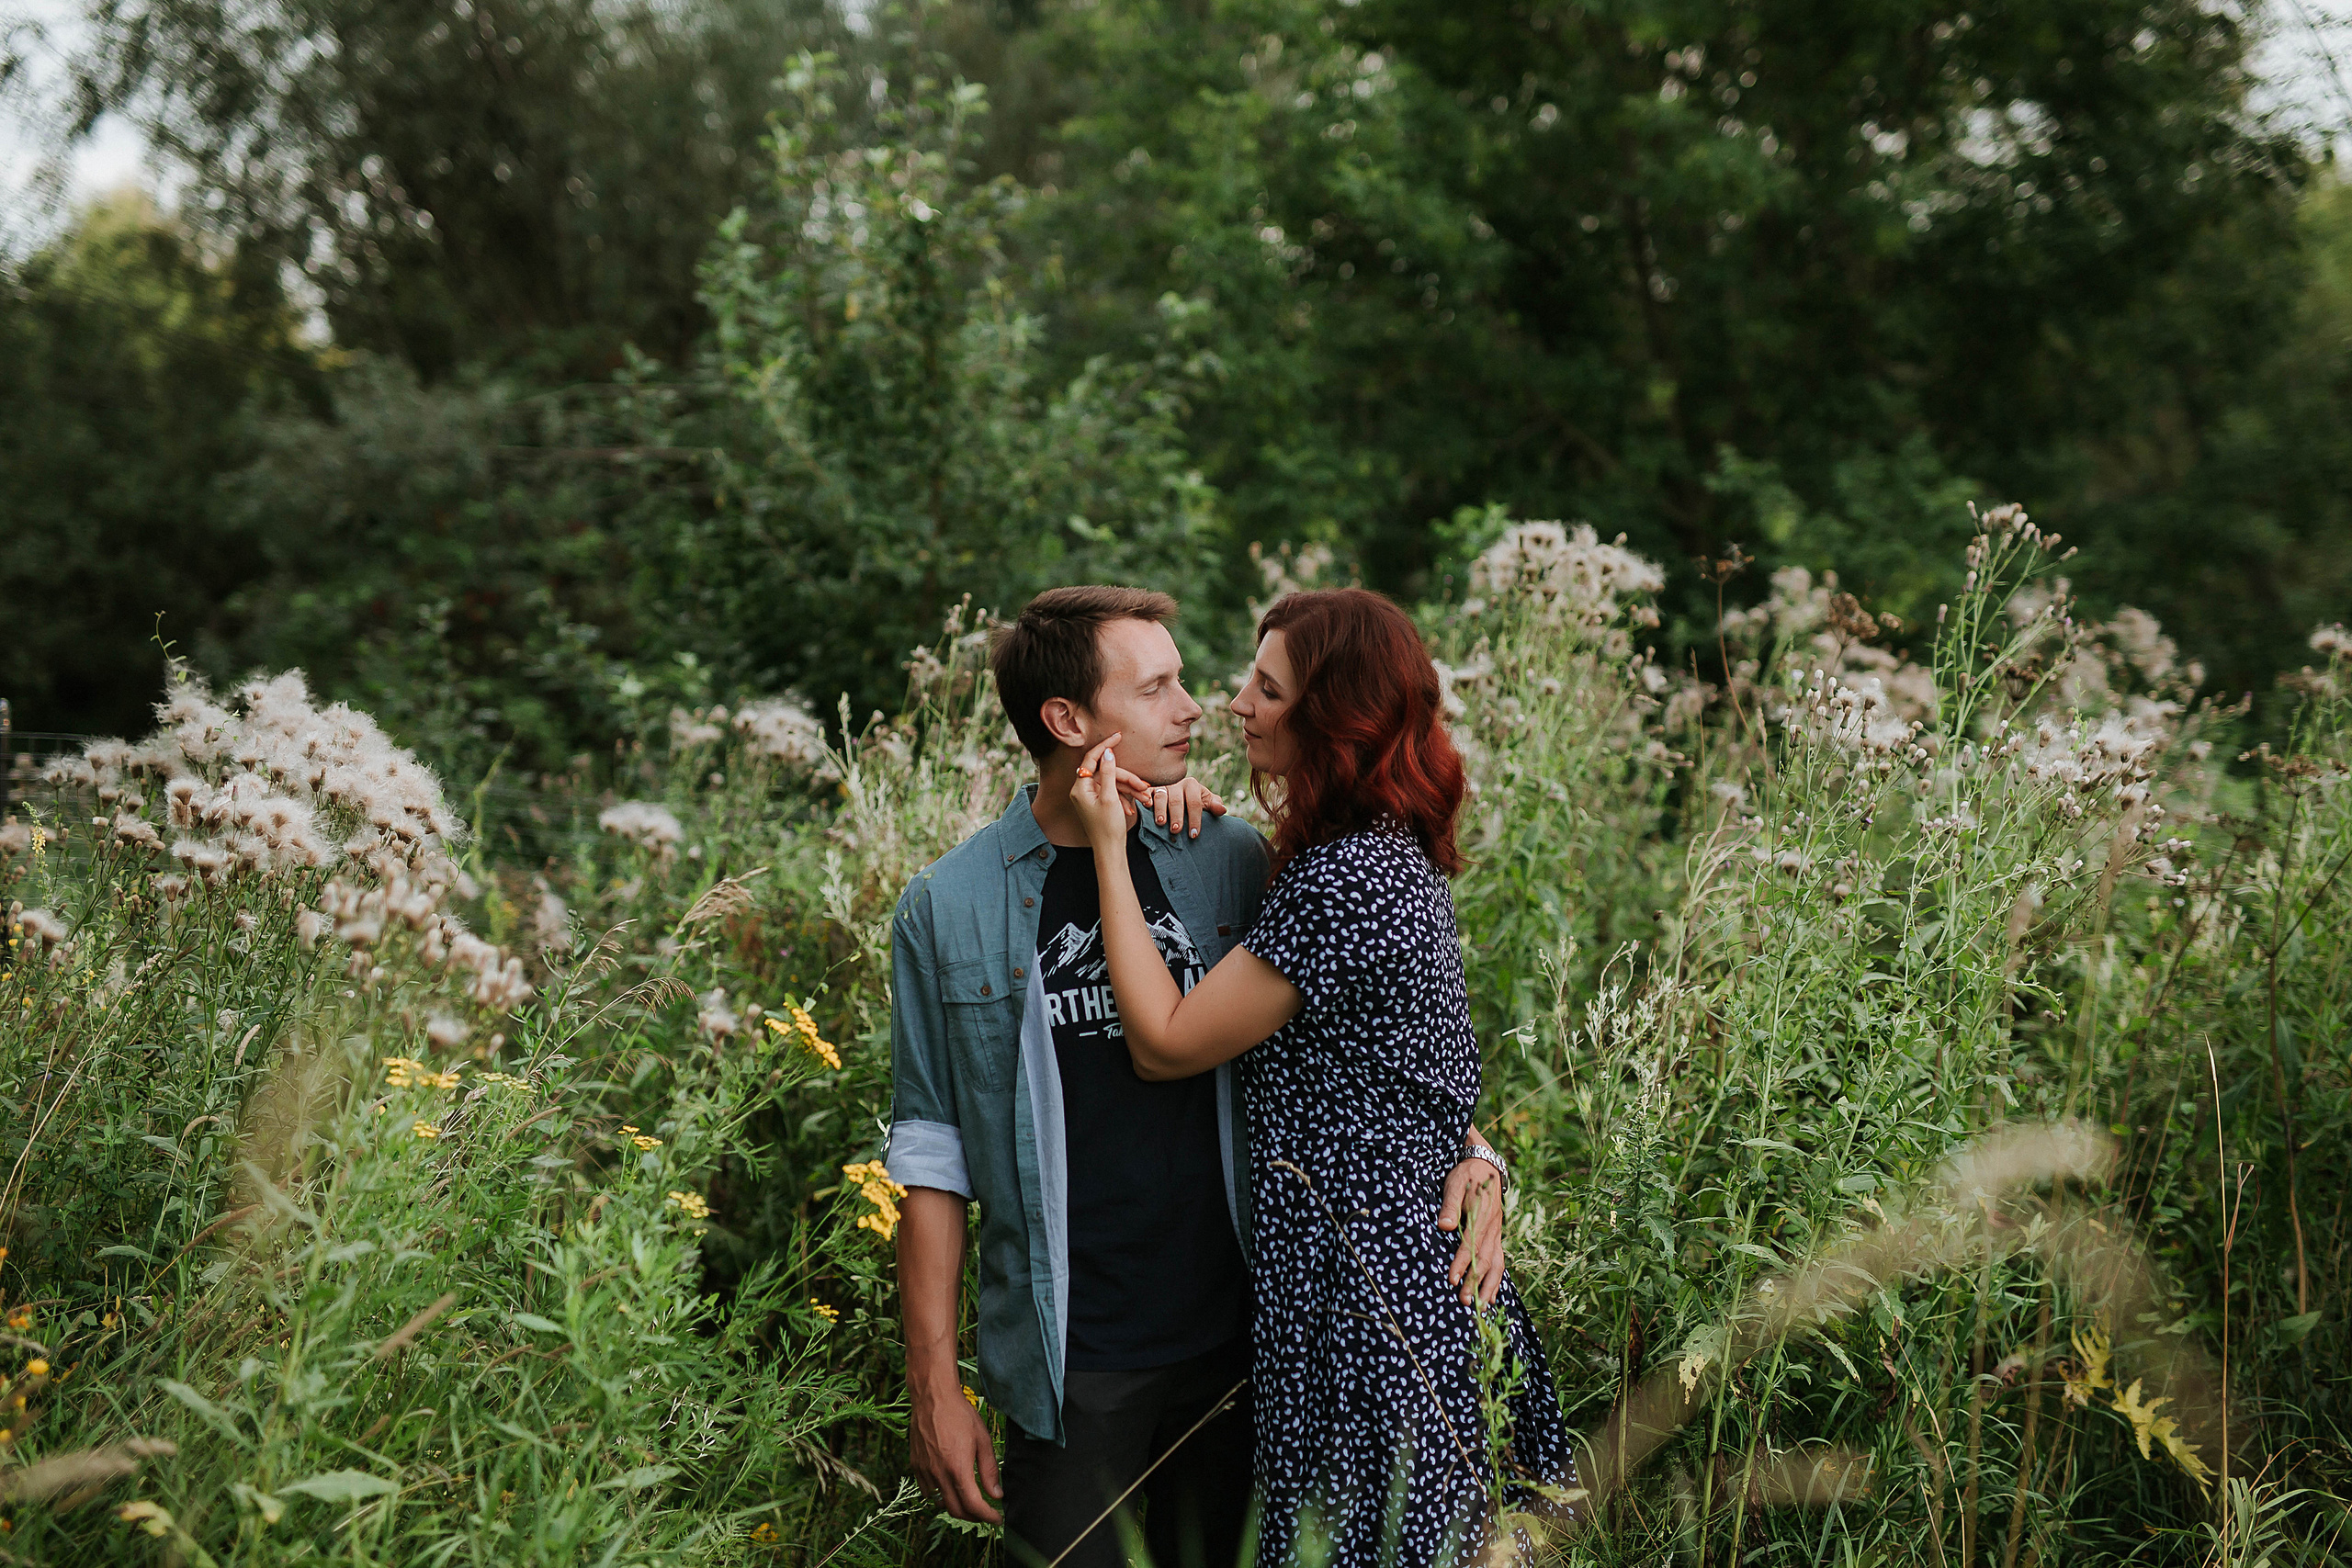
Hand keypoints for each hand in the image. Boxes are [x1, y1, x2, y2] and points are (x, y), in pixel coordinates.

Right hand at [909, 1383, 1002, 1523]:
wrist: (932, 1397)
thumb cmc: (960, 1415)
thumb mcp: (982, 1440)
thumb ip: (989, 1470)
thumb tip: (996, 1494)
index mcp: (958, 1468)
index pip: (974, 1505)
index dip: (988, 1516)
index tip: (997, 1519)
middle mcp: (939, 1474)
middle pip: (956, 1510)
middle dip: (974, 1517)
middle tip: (986, 1513)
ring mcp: (925, 1471)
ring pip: (940, 1503)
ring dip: (957, 1508)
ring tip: (969, 1502)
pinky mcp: (916, 1465)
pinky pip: (927, 1491)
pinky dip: (940, 1497)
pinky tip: (949, 1489)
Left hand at [1071, 735, 1136, 848]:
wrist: (1110, 851)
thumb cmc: (1108, 828)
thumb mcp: (1110, 798)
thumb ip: (1108, 773)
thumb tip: (1107, 753)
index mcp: (1080, 788)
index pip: (1091, 759)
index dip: (1105, 747)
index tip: (1118, 737)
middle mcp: (1083, 790)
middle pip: (1107, 773)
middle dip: (1127, 778)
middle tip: (1144, 786)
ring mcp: (1091, 797)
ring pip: (1113, 783)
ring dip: (1130, 789)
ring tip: (1145, 798)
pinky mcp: (1099, 803)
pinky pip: (1113, 792)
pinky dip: (1125, 797)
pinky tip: (1135, 806)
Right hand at [1116, 770, 1226, 838]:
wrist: (1183, 799)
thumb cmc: (1196, 805)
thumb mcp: (1207, 803)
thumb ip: (1214, 806)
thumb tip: (1222, 810)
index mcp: (1192, 786)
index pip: (1194, 803)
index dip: (1195, 819)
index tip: (1194, 834)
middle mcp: (1177, 785)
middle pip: (1177, 800)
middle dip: (1177, 816)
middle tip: (1176, 830)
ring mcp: (1163, 788)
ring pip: (1161, 796)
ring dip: (1160, 810)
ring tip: (1161, 823)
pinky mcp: (1151, 791)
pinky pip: (1147, 793)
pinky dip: (1146, 798)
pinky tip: (1146, 806)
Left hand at [1438, 1157, 1505, 1306]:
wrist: (1486, 1166)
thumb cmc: (1466, 1176)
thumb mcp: (1455, 1184)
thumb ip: (1450, 1205)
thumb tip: (1445, 1226)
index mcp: (1482, 1216)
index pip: (1471, 1245)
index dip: (1462, 1263)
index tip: (1451, 1279)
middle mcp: (1492, 1228)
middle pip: (1485, 1260)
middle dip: (1474, 1282)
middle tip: (1463, 1301)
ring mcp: (1496, 1234)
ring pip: (1496, 1264)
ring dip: (1489, 1286)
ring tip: (1482, 1307)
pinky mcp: (1496, 1237)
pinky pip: (1499, 1262)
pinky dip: (1496, 1280)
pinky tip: (1491, 1296)